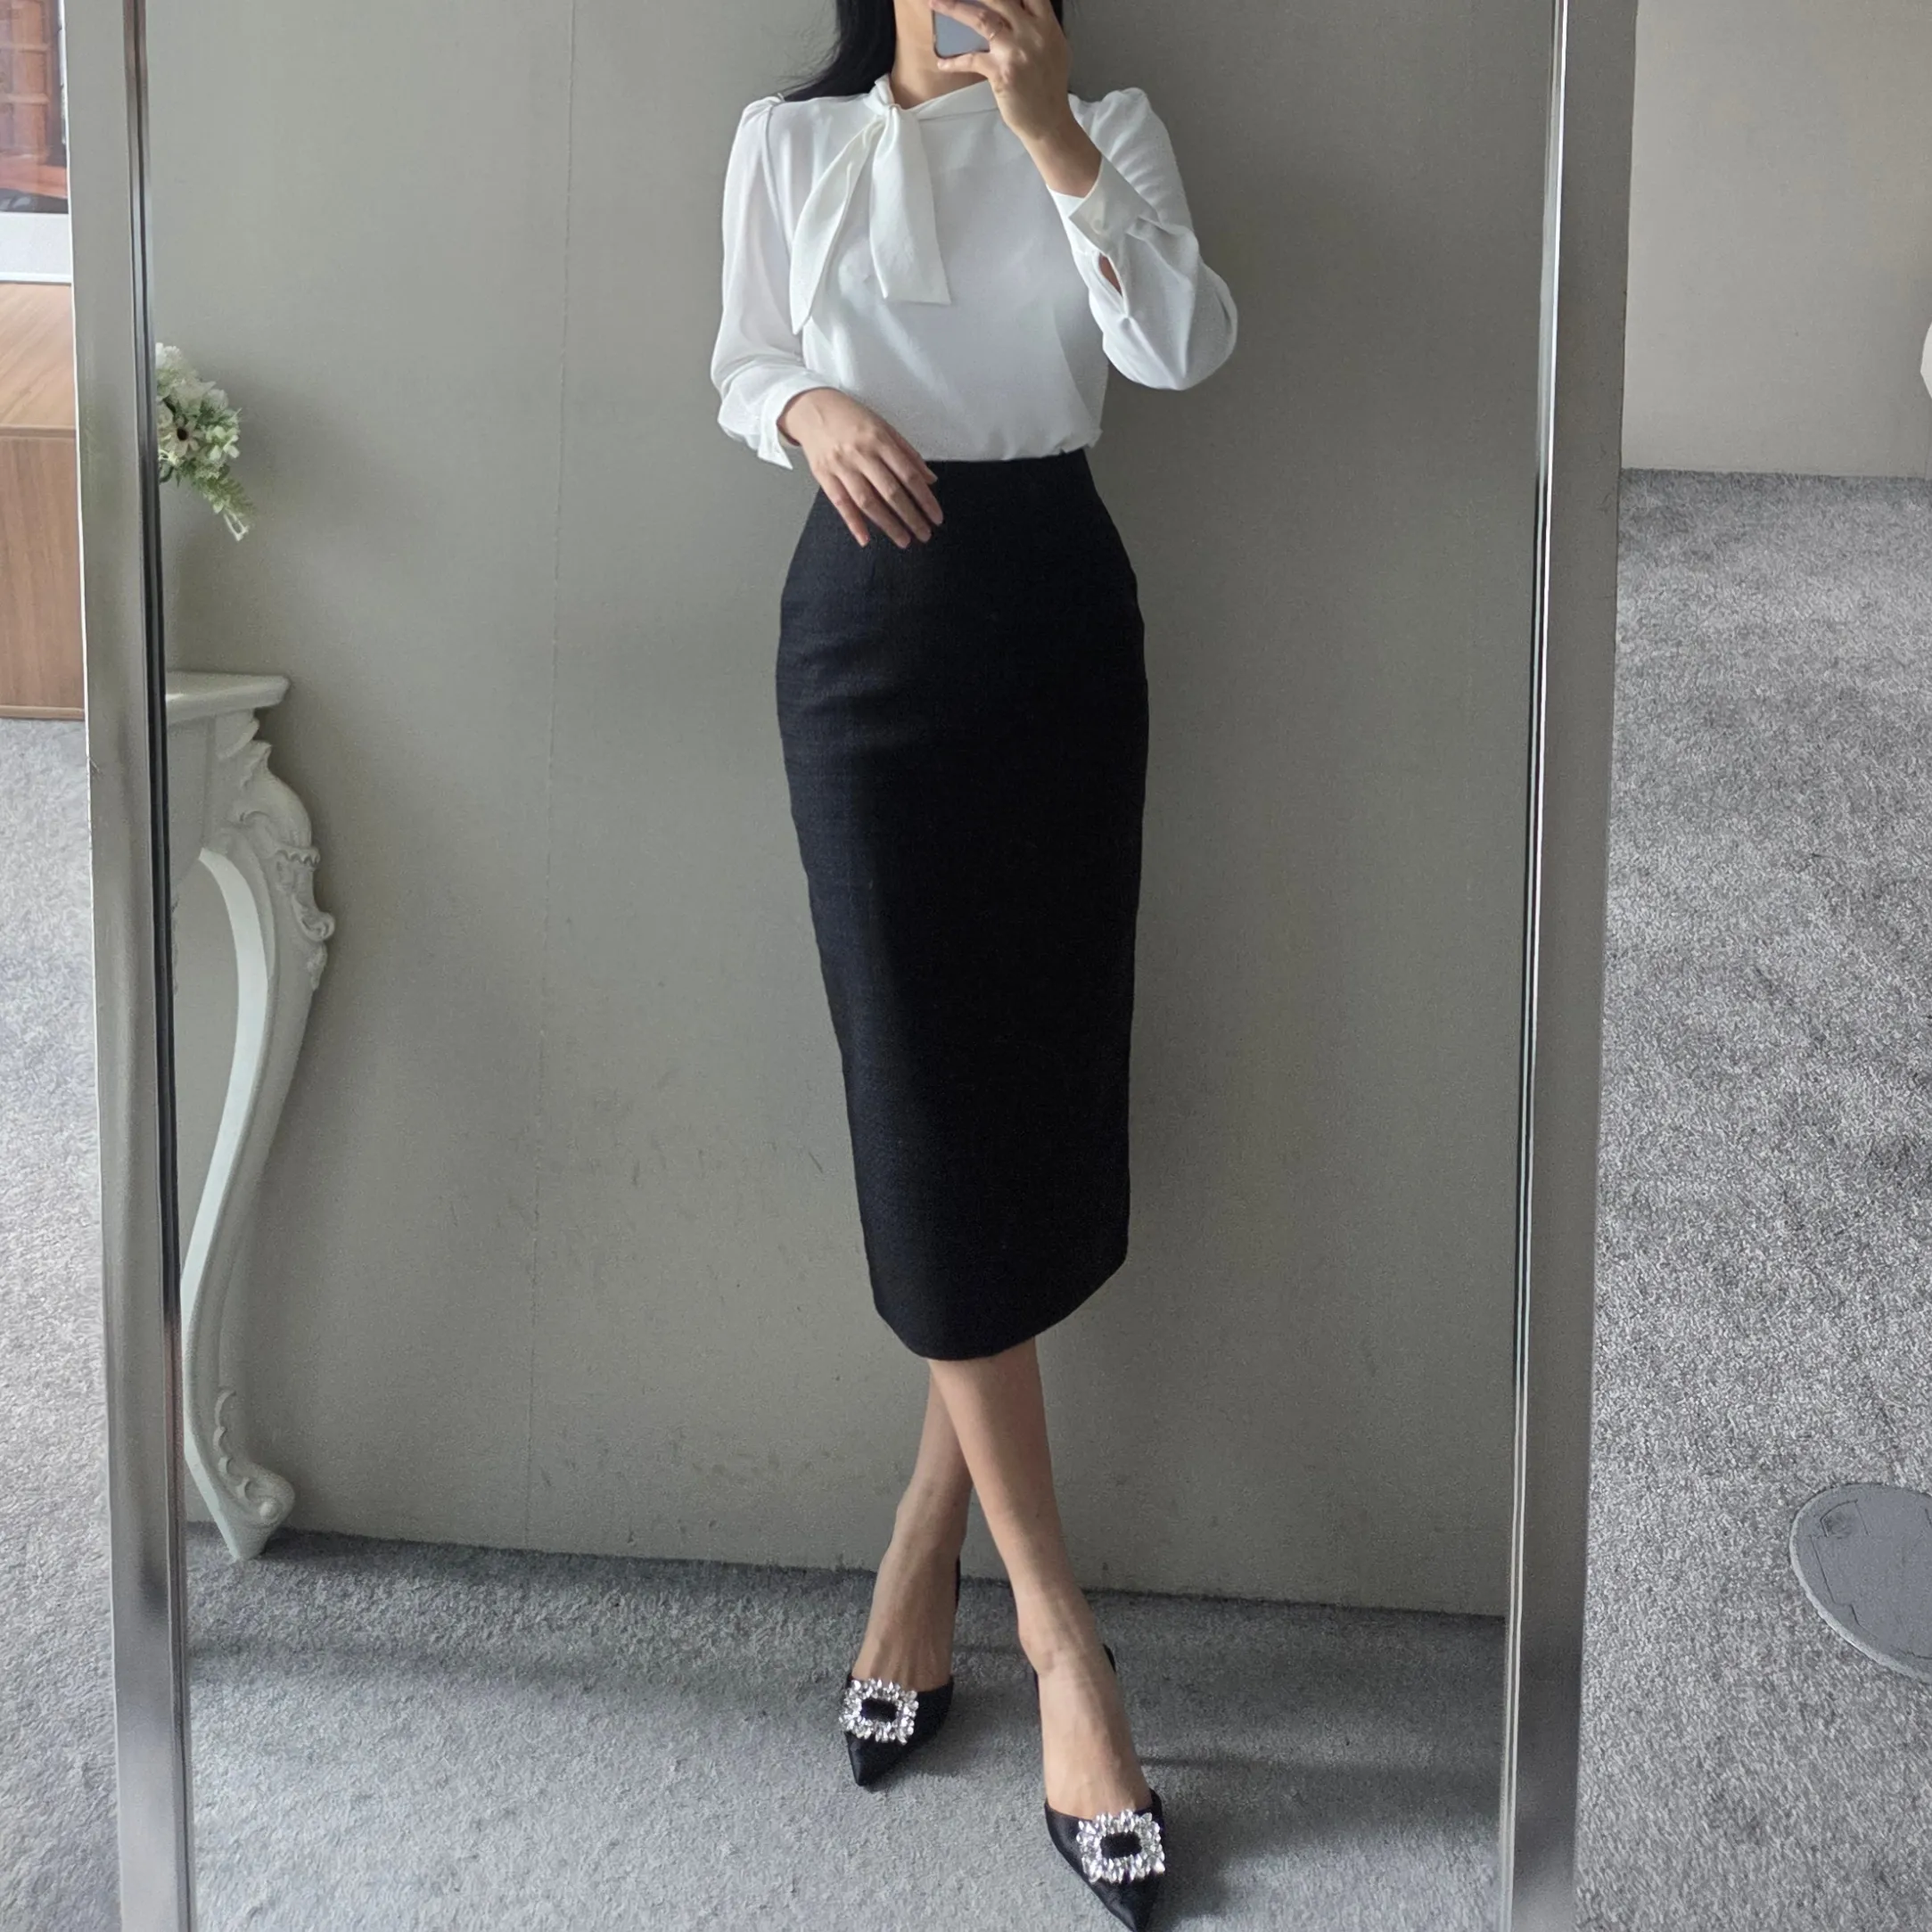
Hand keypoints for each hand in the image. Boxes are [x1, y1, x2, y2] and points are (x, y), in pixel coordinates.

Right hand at [779, 387, 943, 547]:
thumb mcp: (883, 427)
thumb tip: (930, 479)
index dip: (924, 499)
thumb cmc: (852, 418)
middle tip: (924, 534)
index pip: (908, 475)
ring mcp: (842, 466)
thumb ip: (907, 453)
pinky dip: (853, 523)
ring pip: (867, 501)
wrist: (812, 408)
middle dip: (910, 516)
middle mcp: (862, 453)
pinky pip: (840, 503)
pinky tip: (865, 539)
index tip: (936, 517)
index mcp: (880, 440)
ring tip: (903, 540)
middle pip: (890, 491)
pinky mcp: (824, 475)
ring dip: (887, 524)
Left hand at [928, 0, 1076, 146]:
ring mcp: (1017, 52)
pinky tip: (942, 63)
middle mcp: (1033, 33)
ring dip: (954, 8)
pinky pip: (971, 59)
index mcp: (1047, 25)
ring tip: (934, 3)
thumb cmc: (1048, 86)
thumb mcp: (1053, 48)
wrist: (1049, 122)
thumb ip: (1036, 26)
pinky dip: (954, 61)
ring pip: (981, 19)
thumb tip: (1016, 10)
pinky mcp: (1002, 72)